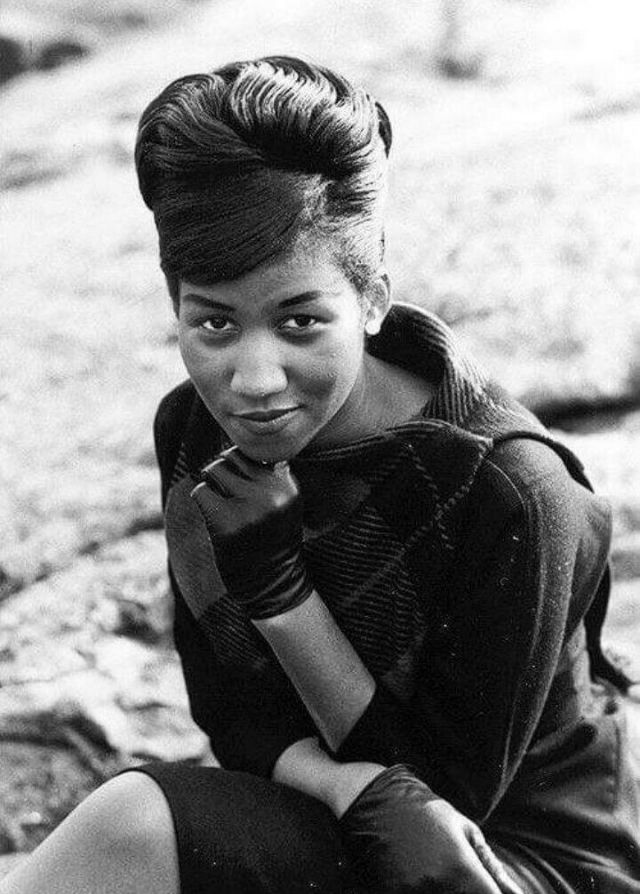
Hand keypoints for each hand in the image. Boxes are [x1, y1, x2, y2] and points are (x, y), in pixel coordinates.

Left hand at [189, 447, 313, 618]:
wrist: (274, 584)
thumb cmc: (272, 537)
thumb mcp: (281, 501)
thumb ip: (264, 473)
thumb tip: (233, 443)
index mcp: (287, 483)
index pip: (254, 451)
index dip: (241, 463)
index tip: (242, 482)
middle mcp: (272, 492)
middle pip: (231, 456)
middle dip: (223, 470)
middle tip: (226, 492)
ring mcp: (249, 508)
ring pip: (214, 469)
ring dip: (211, 483)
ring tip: (220, 502)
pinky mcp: (226, 523)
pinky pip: (200, 492)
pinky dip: (201, 500)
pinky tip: (214, 516)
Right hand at [340, 765, 523, 893]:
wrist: (380, 803)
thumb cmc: (428, 813)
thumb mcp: (464, 829)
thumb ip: (491, 865)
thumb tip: (516, 893)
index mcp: (463, 870)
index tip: (488, 890)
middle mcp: (441, 887)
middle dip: (469, 893)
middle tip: (459, 878)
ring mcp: (416, 893)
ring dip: (448, 892)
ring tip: (441, 876)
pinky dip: (424, 893)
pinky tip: (422, 880)